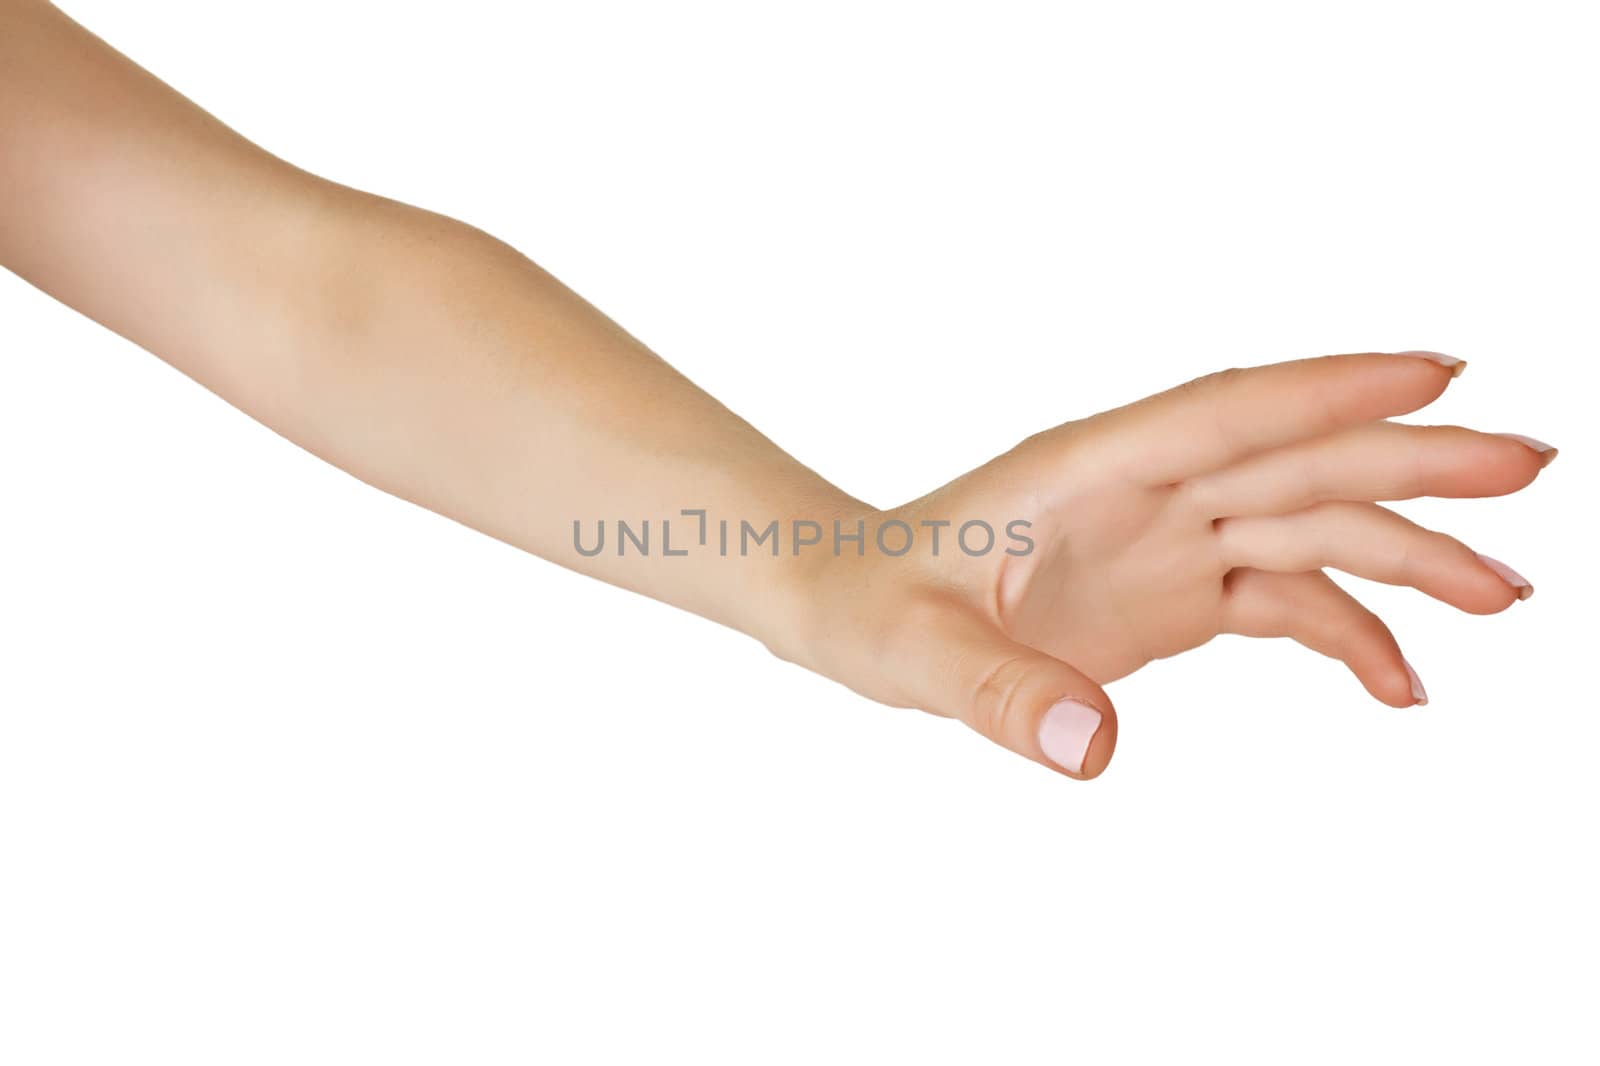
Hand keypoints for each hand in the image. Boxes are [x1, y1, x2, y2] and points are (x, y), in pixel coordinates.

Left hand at [787, 352, 1554, 778]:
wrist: (847, 605)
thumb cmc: (870, 602)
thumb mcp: (914, 653)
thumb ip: (1000, 693)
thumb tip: (1096, 750)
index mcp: (1087, 469)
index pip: (1225, 413)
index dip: (1329, 390)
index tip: (1437, 372)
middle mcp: (1144, 491)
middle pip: (1296, 461)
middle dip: (1411, 461)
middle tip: (1526, 465)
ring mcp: (1166, 536)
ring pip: (1308, 525)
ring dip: (1406, 553)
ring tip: (1506, 594)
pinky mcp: (1172, 589)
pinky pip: (1281, 597)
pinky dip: (1347, 633)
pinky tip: (1399, 682)